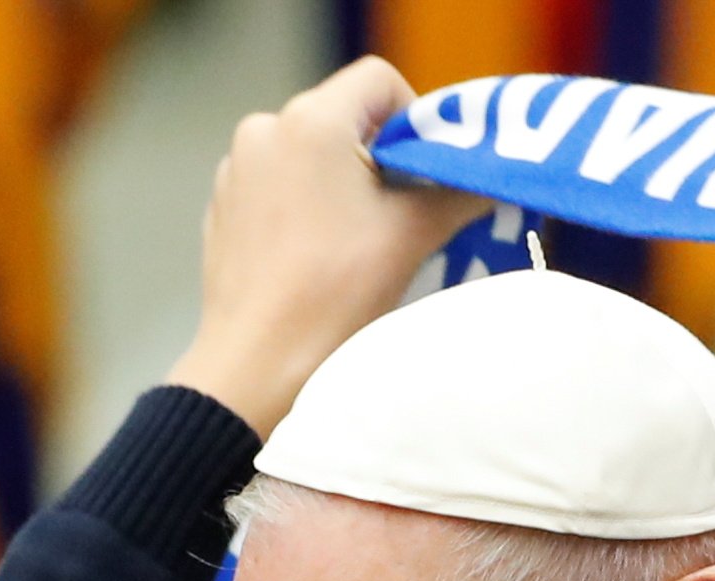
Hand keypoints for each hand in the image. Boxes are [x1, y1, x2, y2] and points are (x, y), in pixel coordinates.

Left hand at [166, 58, 493, 437]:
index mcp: (310, 120)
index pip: (379, 80)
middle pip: (343, 116)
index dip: (415, 117)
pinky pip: (279, 187)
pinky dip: (306, 208)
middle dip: (380, 157)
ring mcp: (237, 170)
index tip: (427, 171)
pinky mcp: (223, 208)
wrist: (258, 367)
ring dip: (342, 185)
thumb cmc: (335, 296)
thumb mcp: (412, 236)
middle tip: (404, 213)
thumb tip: (491, 175)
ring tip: (359, 244)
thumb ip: (458, 192)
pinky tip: (318, 259)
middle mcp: (264, 130)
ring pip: (310, 154)